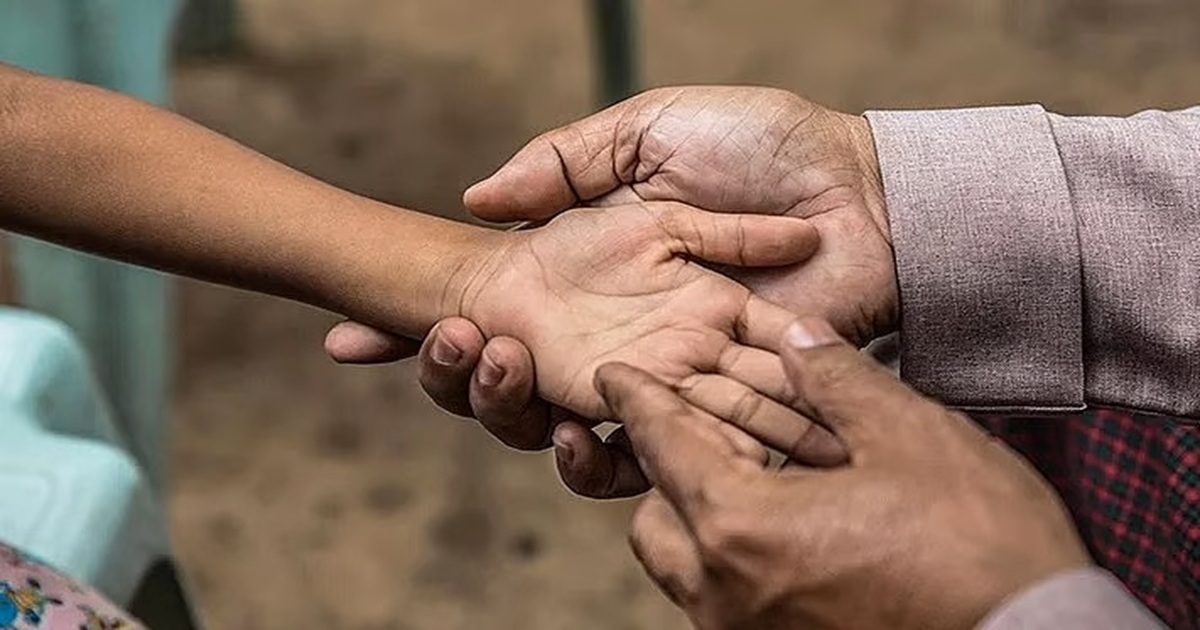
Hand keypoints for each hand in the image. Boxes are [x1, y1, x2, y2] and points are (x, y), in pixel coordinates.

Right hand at [328, 86, 884, 491]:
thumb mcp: (647, 131)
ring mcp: (661, 374)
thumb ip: (563, 163)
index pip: (486, 308)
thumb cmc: (762, 146)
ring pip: (564, 430)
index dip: (418, 330)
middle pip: (509, 385)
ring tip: (505, 375)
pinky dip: (608, 452)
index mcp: (588, 270)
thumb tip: (476, 201)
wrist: (860, 190)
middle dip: (456, 379)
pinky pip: (654, 452)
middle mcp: (612, 331)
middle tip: (455, 342)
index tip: (344, 341)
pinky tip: (574, 426)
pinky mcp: (714, 407)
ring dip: (512, 418)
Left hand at [599, 318, 1090, 629]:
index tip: (614, 376)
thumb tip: (797, 336)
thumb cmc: (978, 544)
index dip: (636, 402)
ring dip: (700, 520)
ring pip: (687, 569)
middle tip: (708, 432)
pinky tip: (791, 529)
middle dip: (663, 473)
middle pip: (653, 522)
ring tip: (754, 478)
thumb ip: (836, 379)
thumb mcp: (909, 435)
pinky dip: (736, 557)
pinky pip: (728, 599)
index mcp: (743, 528)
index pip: (662, 449)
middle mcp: (728, 591)